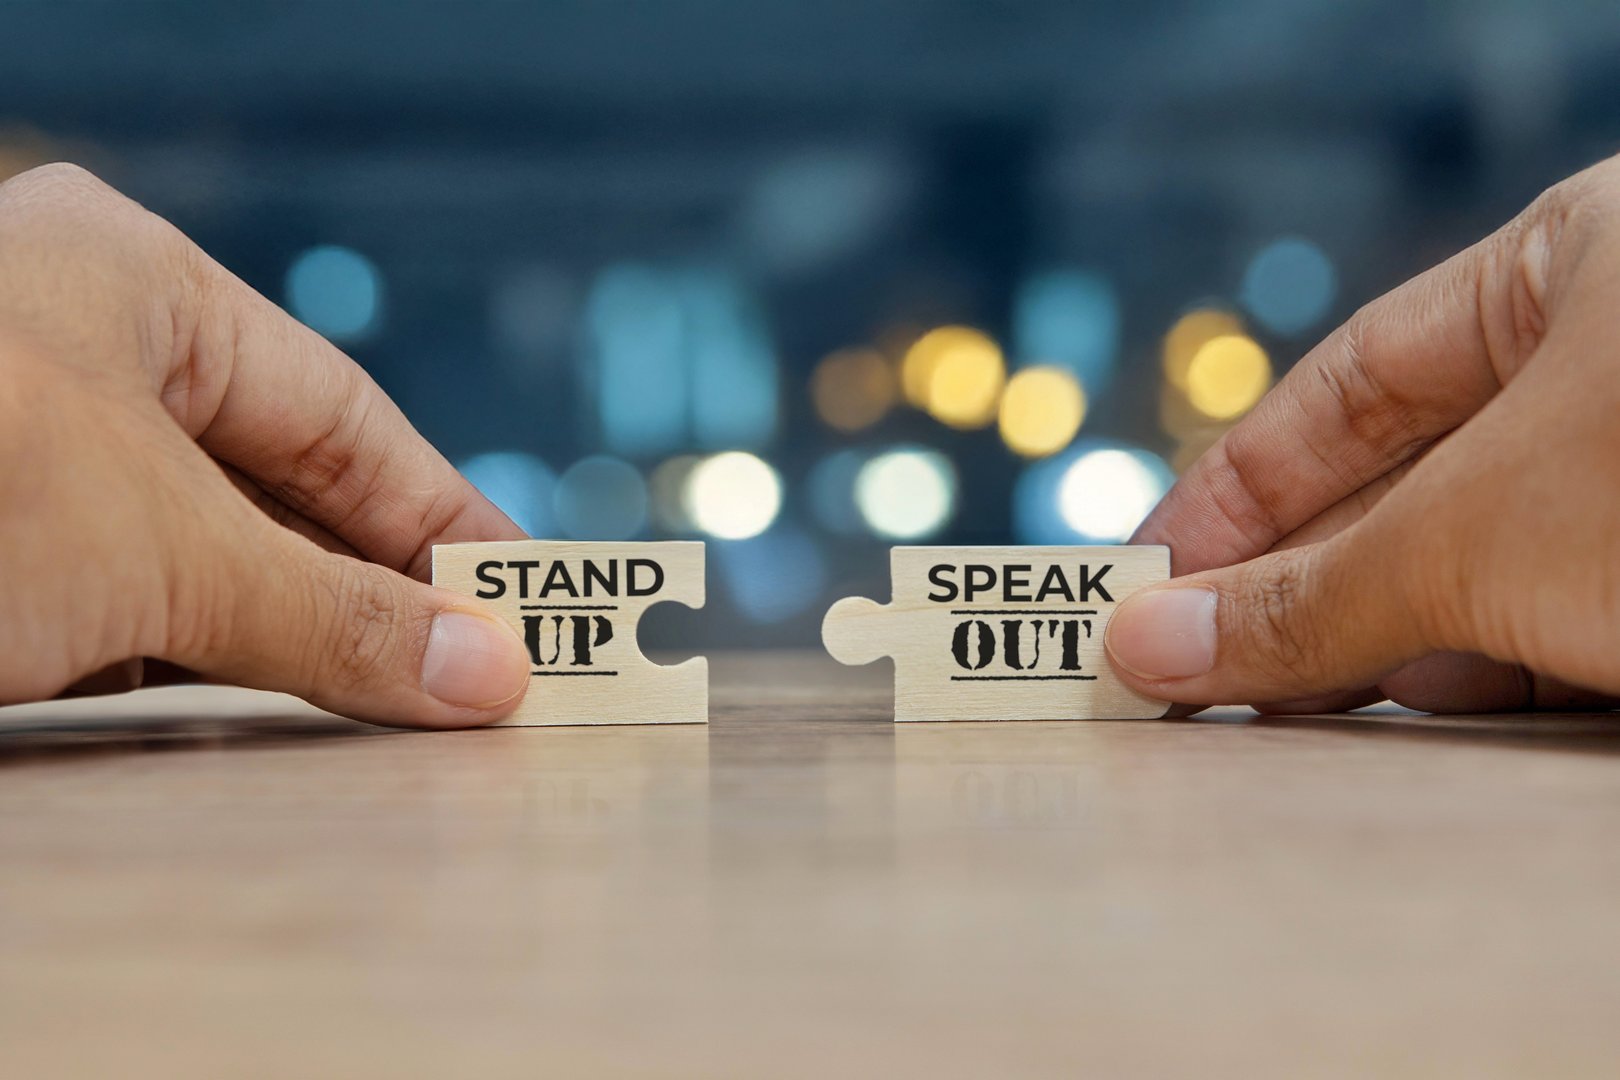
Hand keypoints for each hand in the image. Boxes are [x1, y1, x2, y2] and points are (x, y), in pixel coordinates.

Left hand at [0, 164, 530, 726]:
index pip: (338, 413)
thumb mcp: (161, 549)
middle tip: (478, 670)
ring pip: (195, 558)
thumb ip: (333, 616)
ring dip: (290, 636)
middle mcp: (71, 361)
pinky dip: (195, 668)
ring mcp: (13, 465)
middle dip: (374, 585)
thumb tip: (488, 680)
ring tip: (398, 703)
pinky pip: (119, 615)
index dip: (441, 510)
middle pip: (273, 487)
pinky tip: (264, 714)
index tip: (523, 598)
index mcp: (131, 289)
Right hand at [1106, 154, 1619, 713]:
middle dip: (1291, 581)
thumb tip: (1143, 646)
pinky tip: (1414, 704)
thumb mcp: (1476, 535)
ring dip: (1375, 638)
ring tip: (1270, 702)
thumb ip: (1308, 596)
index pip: (1353, 379)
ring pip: (1485, 557)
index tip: (1145, 579)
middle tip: (1181, 665)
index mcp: (1575, 265)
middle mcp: (1617, 359)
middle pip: (1406, 479)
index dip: (1233, 487)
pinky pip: (1564, 611)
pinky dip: (1482, 667)